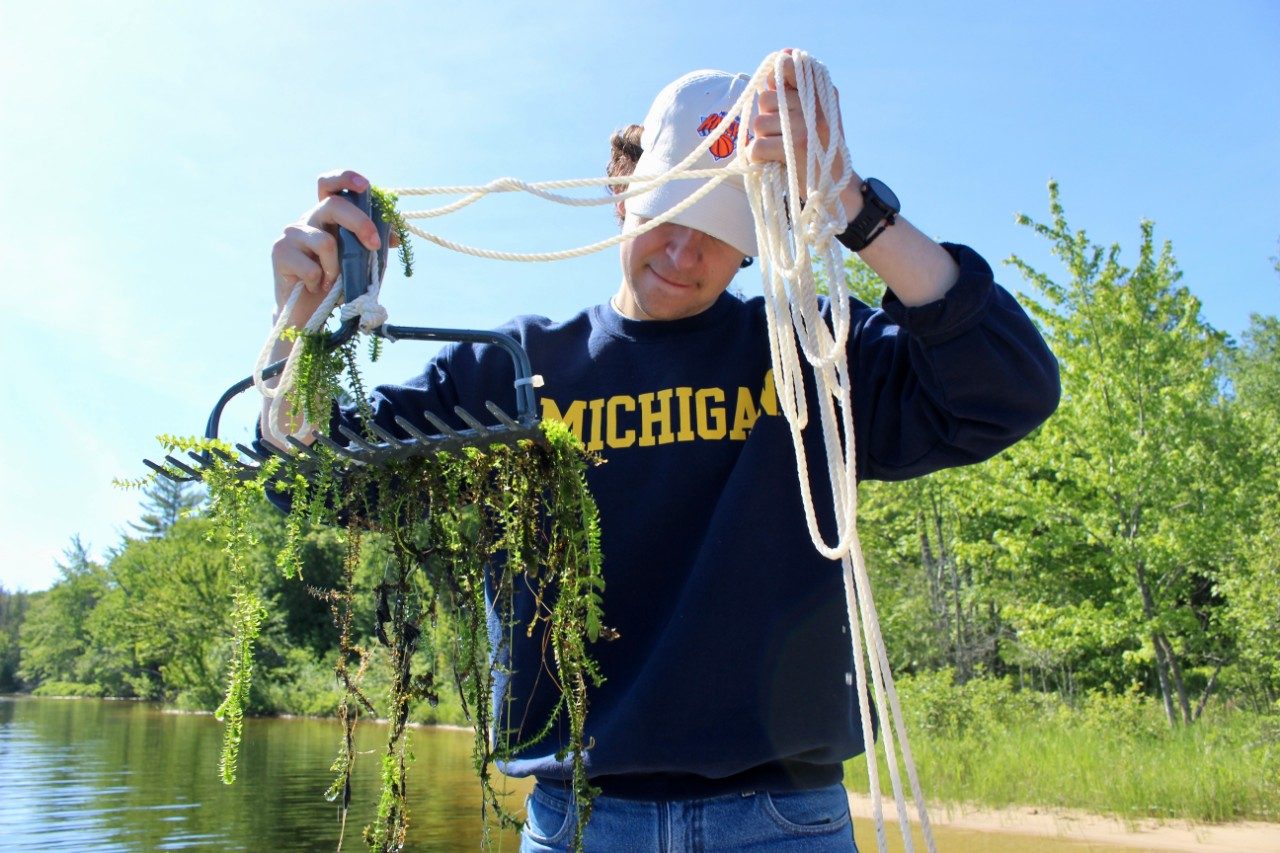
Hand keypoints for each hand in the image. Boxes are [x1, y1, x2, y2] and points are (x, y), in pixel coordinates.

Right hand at [270, 170, 384, 324]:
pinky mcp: (279, 252)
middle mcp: (309, 219)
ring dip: (337, 268)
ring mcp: (292, 233)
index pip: (331, 185)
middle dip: (360, 223)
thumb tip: (395, 235)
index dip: (345, 178)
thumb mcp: (362, 262)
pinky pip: (311, 266)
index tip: (364, 185)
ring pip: (325, 241)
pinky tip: (314, 287)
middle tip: (374, 244)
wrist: (308, 313)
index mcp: (328, 216)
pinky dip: (320, 282)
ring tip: (333, 282)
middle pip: (333, 204)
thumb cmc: (338, 284)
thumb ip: (374, 244)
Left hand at [747, 49, 855, 199]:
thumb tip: (783, 52)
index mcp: (822, 93)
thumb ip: (795, 89)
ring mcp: (805, 125)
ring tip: (784, 152)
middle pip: (765, 99)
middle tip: (786, 138)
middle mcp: (815, 104)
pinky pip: (757, 147)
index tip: (779, 101)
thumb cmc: (818, 154)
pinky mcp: (794, 148)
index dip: (775, 82)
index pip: (787, 66)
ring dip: (764, 141)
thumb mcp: (815, 117)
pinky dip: (759, 159)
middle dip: (768, 121)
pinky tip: (775, 164)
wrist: (837, 192)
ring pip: (759, 123)